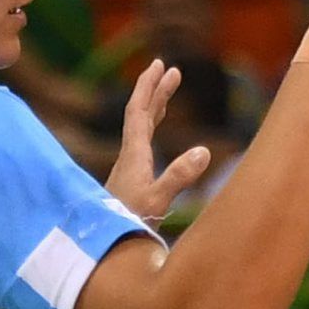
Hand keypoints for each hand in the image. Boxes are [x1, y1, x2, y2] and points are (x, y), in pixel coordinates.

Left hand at [106, 59, 215, 218]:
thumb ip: (179, 176)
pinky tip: (155, 131)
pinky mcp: (132, 178)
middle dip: (155, 90)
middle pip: (141, 113)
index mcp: (134, 154)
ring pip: (141, 127)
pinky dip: (152, 128)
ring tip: (166, 92)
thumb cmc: (130, 222)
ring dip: (154, 106)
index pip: (139, 111)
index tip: (161, 65)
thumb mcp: (158, 199)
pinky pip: (142, 142)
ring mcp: (129, 166)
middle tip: (170, 69)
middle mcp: (129, 155)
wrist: (105, 242)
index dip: (149, 87)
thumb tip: (204, 150)